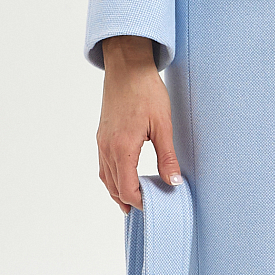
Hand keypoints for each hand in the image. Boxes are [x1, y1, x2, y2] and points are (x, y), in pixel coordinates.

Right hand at [96, 35, 181, 212]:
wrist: (127, 67)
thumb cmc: (146, 91)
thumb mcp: (163, 125)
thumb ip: (167, 157)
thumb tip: (173, 182)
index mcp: (122, 148)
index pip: (128, 189)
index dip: (142, 202)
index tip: (158, 204)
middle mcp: (107, 148)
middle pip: (114, 188)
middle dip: (130, 201)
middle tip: (149, 207)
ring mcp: (101, 142)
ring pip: (106, 178)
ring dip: (119, 192)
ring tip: (135, 201)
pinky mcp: (102, 135)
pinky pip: (104, 165)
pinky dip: (113, 178)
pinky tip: (125, 178)